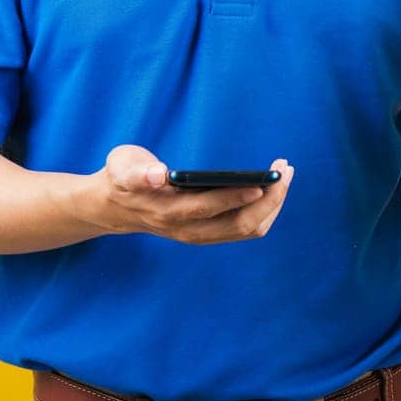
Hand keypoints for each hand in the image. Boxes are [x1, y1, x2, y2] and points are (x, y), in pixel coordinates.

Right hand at [69, 145, 293, 243]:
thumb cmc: (122, 177)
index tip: (263, 180)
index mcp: (167, 210)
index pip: (208, 207)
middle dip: (268, 198)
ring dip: (272, 205)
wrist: (114, 205)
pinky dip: (264, 210)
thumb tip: (158, 174)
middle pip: (238, 224)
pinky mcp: (207, 232)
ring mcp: (199, 234)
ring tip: (286, 174)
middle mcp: (186, 229)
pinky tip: (274, 188)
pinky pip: (244, 229)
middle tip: (285, 169)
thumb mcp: (122, 166)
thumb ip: (137, 171)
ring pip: (246, 229)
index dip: (237, 196)